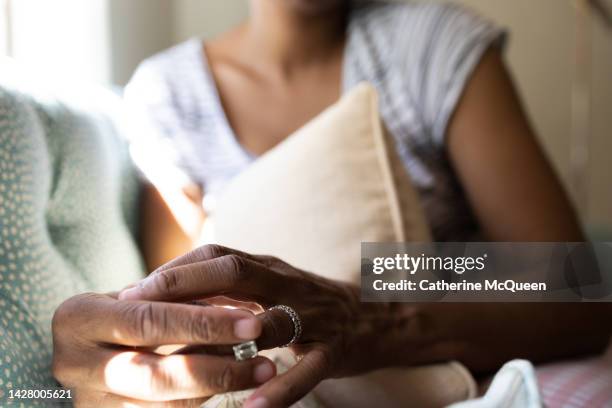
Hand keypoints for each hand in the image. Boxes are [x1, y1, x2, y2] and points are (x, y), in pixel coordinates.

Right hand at [52, 292, 276, 406]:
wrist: (94, 344)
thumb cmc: (130, 310)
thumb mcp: (145, 296)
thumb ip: (179, 301)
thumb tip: (242, 318)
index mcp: (77, 317)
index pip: (149, 320)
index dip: (202, 323)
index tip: (253, 323)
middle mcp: (73, 363)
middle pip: (156, 375)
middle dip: (217, 369)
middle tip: (265, 362)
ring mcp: (87, 400)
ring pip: (164, 404)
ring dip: (218, 389)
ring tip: (260, 373)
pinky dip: (203, 401)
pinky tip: (236, 387)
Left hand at [119, 245, 416, 407]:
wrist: (375, 316)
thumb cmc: (307, 303)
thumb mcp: (271, 284)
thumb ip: (229, 287)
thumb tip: (168, 295)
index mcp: (271, 266)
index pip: (217, 255)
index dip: (175, 270)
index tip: (132, 290)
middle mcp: (289, 283)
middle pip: (236, 273)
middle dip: (185, 289)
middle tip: (140, 315)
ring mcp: (314, 316)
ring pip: (272, 322)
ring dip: (229, 339)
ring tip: (185, 362)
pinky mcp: (334, 351)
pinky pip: (306, 371)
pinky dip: (279, 390)